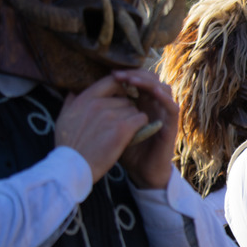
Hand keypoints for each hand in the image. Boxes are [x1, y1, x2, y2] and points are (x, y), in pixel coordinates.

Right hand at [55, 74, 147, 182]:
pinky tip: (133, 135)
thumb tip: (74, 91)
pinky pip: (141, 119)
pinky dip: (141, 127)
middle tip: (120, 125)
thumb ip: (70, 102)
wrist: (73, 167)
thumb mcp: (63, 118)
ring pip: (134, 110)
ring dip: (132, 121)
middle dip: (126, 111)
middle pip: (125, 99)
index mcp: (84, 98)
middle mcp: (98, 103)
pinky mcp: (122, 129)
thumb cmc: (68, 145)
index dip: (120, 88)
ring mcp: (111, 115)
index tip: (122, 97)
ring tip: (122, 134)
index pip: (111, 81)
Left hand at [112, 68, 177, 188]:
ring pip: (163, 88)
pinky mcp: (171, 125)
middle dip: (135, 74)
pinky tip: (152, 92)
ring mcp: (164, 114)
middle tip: (119, 75)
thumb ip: (100, 111)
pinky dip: (164, 97)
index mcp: (141, 103)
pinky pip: (172, 106)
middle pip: (151, 78)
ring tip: (132, 81)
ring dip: (148, 82)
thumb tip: (74, 94)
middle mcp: (154, 105)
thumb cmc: (125, 150)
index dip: (127, 73)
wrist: (141, 173)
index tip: (111, 73)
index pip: (138, 79)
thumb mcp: (109, 127)